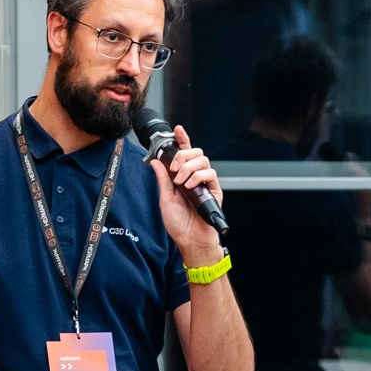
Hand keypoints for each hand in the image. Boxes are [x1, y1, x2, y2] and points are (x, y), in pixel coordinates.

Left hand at [149, 125, 224, 262]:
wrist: (191, 240)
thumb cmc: (179, 225)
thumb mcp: (165, 200)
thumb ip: (162, 180)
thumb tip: (155, 162)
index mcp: (183, 178)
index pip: (184, 154)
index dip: (182, 140)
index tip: (177, 129)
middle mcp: (195, 178)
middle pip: (195, 152)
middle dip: (183, 155)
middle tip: (174, 169)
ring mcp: (206, 183)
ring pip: (203, 160)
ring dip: (189, 167)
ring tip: (180, 181)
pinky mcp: (214, 190)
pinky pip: (210, 173)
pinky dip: (198, 176)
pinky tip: (189, 186)